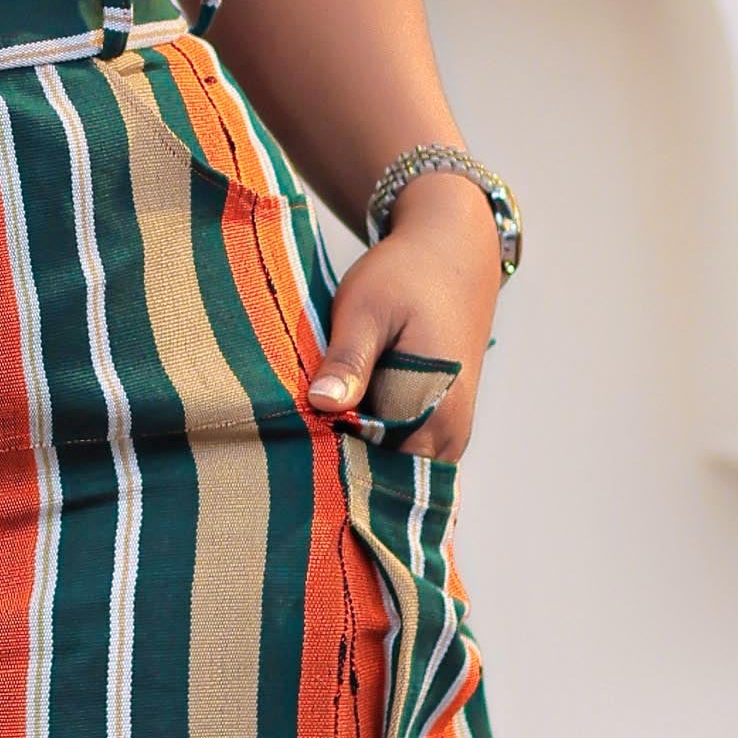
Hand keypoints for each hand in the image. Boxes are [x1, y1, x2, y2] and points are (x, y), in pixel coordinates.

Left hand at [308, 167, 504, 458]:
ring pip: (392, 475)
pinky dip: (366, 452)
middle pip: (387, 487)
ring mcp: (448, 435)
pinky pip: (399, 457)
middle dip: (339, 483)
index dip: (333, 480)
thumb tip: (323, 404)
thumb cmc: (406, 276)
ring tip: (301, 459)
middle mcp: (450, 436)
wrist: (453, 251)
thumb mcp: (367, 308)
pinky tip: (327, 439)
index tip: (290, 474)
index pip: (380, 479)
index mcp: (437, 414)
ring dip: (352, 467)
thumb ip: (349, 359)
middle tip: (285, 472)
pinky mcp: (437, 424)